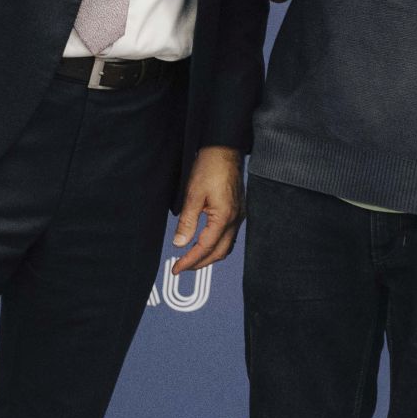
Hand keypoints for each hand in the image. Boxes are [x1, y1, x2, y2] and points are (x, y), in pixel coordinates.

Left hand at [171, 146, 242, 274]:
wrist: (223, 150)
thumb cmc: (211, 167)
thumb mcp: (193, 195)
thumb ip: (187, 222)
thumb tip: (180, 242)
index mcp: (224, 217)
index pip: (205, 248)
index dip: (189, 260)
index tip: (177, 267)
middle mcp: (235, 219)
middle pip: (219, 253)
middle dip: (200, 263)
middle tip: (182, 267)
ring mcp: (239, 216)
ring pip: (226, 246)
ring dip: (209, 256)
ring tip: (192, 258)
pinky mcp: (238, 211)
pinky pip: (229, 236)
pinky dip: (217, 245)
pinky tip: (206, 243)